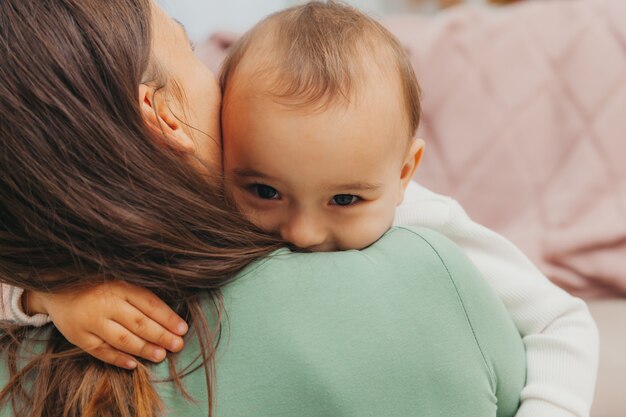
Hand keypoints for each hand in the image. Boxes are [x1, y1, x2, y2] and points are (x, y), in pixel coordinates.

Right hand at [27, 281, 188, 369]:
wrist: (54, 287)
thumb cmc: (96, 284)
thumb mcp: (117, 279)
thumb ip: (138, 293)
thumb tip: (169, 314)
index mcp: (119, 286)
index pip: (149, 304)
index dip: (168, 317)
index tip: (183, 329)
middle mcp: (106, 303)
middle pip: (139, 322)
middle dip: (161, 335)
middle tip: (178, 345)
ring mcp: (91, 321)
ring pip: (122, 339)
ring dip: (144, 349)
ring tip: (161, 356)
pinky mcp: (78, 336)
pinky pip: (100, 351)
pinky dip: (118, 359)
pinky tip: (134, 364)